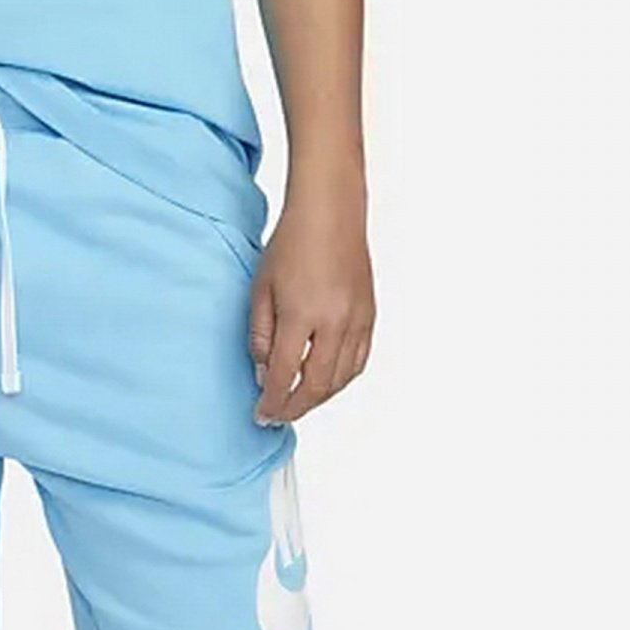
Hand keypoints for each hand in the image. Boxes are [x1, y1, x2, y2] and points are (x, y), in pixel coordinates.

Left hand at [248, 190, 375, 425]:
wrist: (330, 214)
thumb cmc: (292, 243)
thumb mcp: (261, 289)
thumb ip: (261, 335)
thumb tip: (265, 372)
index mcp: (302, 315)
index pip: (285, 375)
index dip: (272, 401)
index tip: (262, 414)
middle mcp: (334, 322)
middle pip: (317, 385)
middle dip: (296, 407)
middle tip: (279, 415)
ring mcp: (356, 320)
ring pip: (342, 378)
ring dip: (320, 397)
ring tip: (300, 401)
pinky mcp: (369, 314)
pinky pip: (359, 359)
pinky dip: (343, 378)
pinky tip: (328, 380)